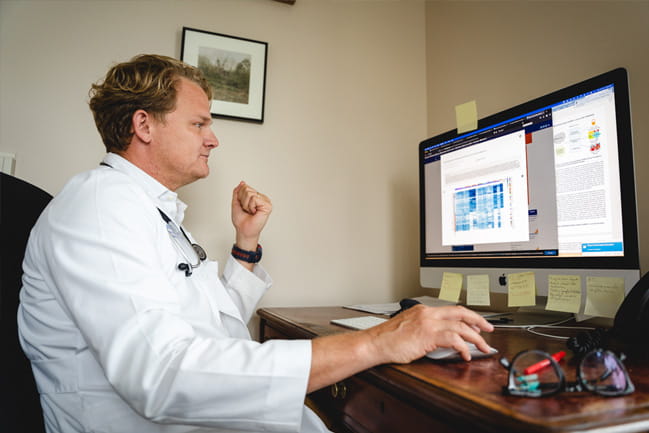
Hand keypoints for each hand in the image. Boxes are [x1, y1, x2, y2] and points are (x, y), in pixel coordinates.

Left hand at [231, 181, 271, 250]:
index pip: (245, 187)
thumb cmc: (241, 220)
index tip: (243, 206)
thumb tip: (242, 182)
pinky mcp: (267, 205)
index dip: (240, 197)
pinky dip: (251, 206)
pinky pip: (254, 198)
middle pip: (247, 189)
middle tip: (247, 210)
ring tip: (250, 211)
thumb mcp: (236, 202)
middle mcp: (261, 198)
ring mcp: (265, 201)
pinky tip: (254, 212)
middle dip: (242, 200)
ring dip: (246, 204)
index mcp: (255, 196)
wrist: (243, 230)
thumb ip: (238, 192)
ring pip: (250, 193)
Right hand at [365, 305, 493, 362]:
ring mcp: (428, 323)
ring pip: (461, 326)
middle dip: (478, 321)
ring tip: (483, 347)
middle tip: (488, 330)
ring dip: (475, 337)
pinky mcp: (428, 335)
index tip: (476, 324)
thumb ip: (425, 331)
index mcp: (422, 311)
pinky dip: (463, 347)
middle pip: (460, 313)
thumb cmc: (387, 340)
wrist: (374, 343)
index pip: (451, 310)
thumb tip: (440, 341)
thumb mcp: (409, 330)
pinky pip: (453, 339)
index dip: (467, 317)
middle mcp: (427, 313)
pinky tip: (465, 354)